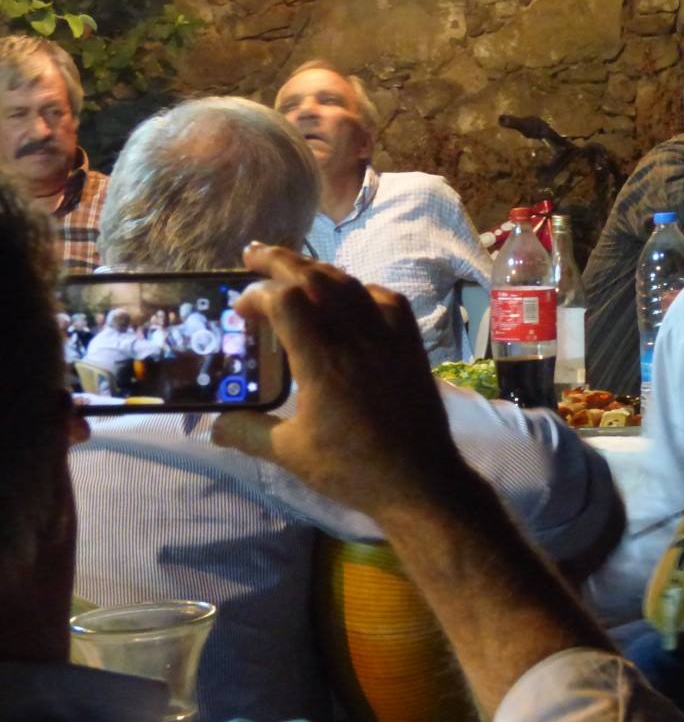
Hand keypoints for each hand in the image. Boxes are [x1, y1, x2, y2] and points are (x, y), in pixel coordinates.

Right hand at [212, 244, 459, 516]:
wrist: (420, 481)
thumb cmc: (353, 469)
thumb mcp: (291, 454)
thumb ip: (248, 433)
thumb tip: (212, 428)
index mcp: (322, 360)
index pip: (285, 300)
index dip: (257, 294)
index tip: (240, 309)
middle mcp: (356, 337)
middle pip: (316, 278)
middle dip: (281, 261)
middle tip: (254, 255)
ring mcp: (389, 336)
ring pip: (350, 283)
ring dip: (318, 271)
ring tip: (294, 270)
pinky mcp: (411, 344)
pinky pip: (385, 298)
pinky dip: (360, 289)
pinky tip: (350, 297)